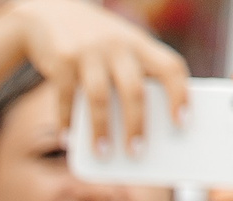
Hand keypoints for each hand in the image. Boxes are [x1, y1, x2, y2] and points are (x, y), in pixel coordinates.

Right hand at [9, 0, 190, 159]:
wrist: (50, 14)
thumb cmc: (95, 44)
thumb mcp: (120, 50)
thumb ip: (133, 77)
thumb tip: (142, 129)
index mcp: (140, 44)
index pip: (170, 67)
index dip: (179, 95)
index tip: (182, 123)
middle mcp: (118, 46)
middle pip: (134, 90)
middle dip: (136, 125)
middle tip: (137, 153)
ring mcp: (89, 53)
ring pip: (100, 98)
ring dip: (102, 130)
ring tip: (104, 153)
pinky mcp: (61, 61)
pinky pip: (66, 99)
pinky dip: (67, 122)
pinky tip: (68, 139)